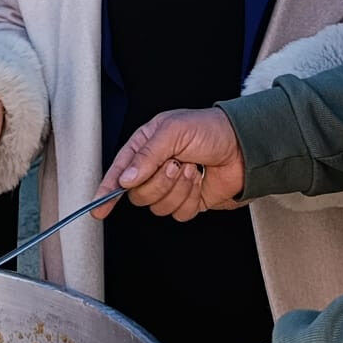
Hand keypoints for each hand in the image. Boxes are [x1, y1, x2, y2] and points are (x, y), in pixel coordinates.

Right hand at [95, 108, 246, 221]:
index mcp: (145, 148)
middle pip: (138, 194)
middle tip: (176, 164)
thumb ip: (146, 155)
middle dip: (159, 182)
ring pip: (158, 206)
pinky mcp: (188, 202)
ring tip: (192, 168)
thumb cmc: (210, 129)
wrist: (244, 146)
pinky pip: (179, 213)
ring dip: (178, 189)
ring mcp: (171, 187)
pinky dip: (191, 198)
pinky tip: (199, 181)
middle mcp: (155, 169)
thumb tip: (126, 179)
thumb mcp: (173, 130)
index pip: (119, 172)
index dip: (107, 191)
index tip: (99, 208)